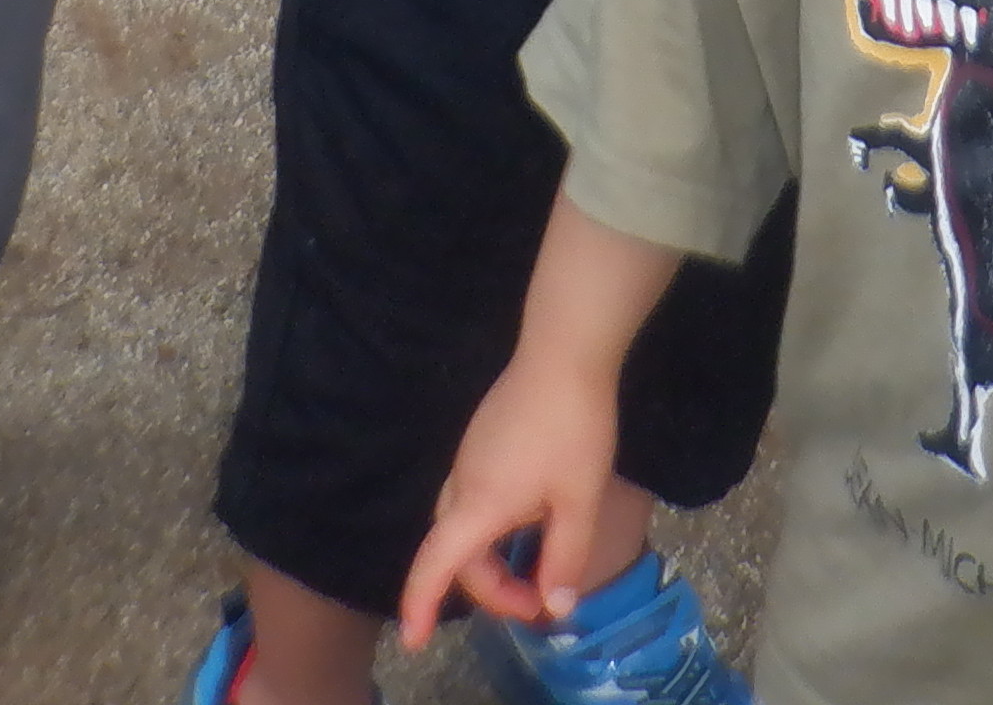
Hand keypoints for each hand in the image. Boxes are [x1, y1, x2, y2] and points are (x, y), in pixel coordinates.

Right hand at [398, 362, 622, 642]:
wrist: (564, 351)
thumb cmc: (573, 429)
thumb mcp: (580, 501)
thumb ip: (565, 558)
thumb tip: (554, 607)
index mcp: (480, 504)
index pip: (435, 565)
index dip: (419, 605)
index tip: (412, 640)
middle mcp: (463, 482)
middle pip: (455, 552)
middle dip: (490, 588)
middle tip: (539, 601)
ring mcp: (469, 457)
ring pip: (463, 524)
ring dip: (491, 558)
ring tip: (536, 567)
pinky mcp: (481, 440)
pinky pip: (473, 498)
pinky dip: (493, 528)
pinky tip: (533, 518)